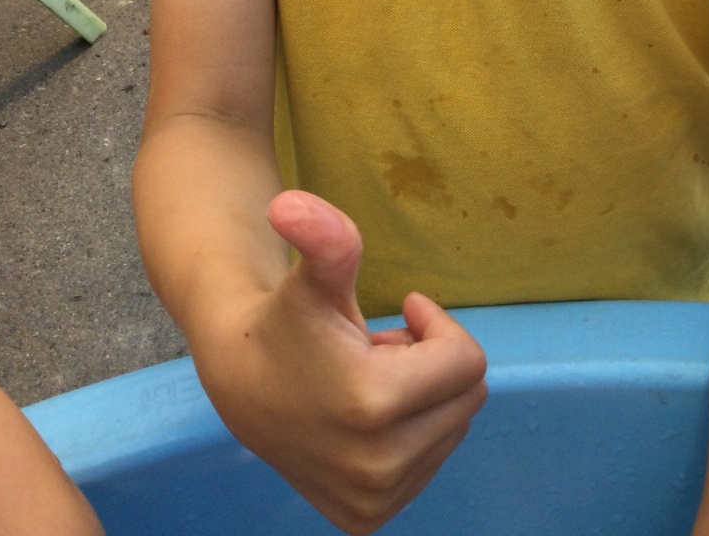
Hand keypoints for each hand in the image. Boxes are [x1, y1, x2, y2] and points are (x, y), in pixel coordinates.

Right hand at [194, 190, 487, 533]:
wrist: (240, 383)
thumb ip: (323, 238)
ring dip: (422, 396)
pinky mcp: (367, 518)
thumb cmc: (288, 318)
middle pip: (466, 398)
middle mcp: (378, 466)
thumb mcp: (313, 274)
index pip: (467, 363)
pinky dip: (413, 432)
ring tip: (369, 379)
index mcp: (372, 405)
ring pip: (452, 429)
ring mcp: (374, 499)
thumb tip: (289, 204)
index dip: (439, 327)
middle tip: (381, 347)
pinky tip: (367, 415)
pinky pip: (431, 463)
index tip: (406, 311)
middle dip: (432, 362)